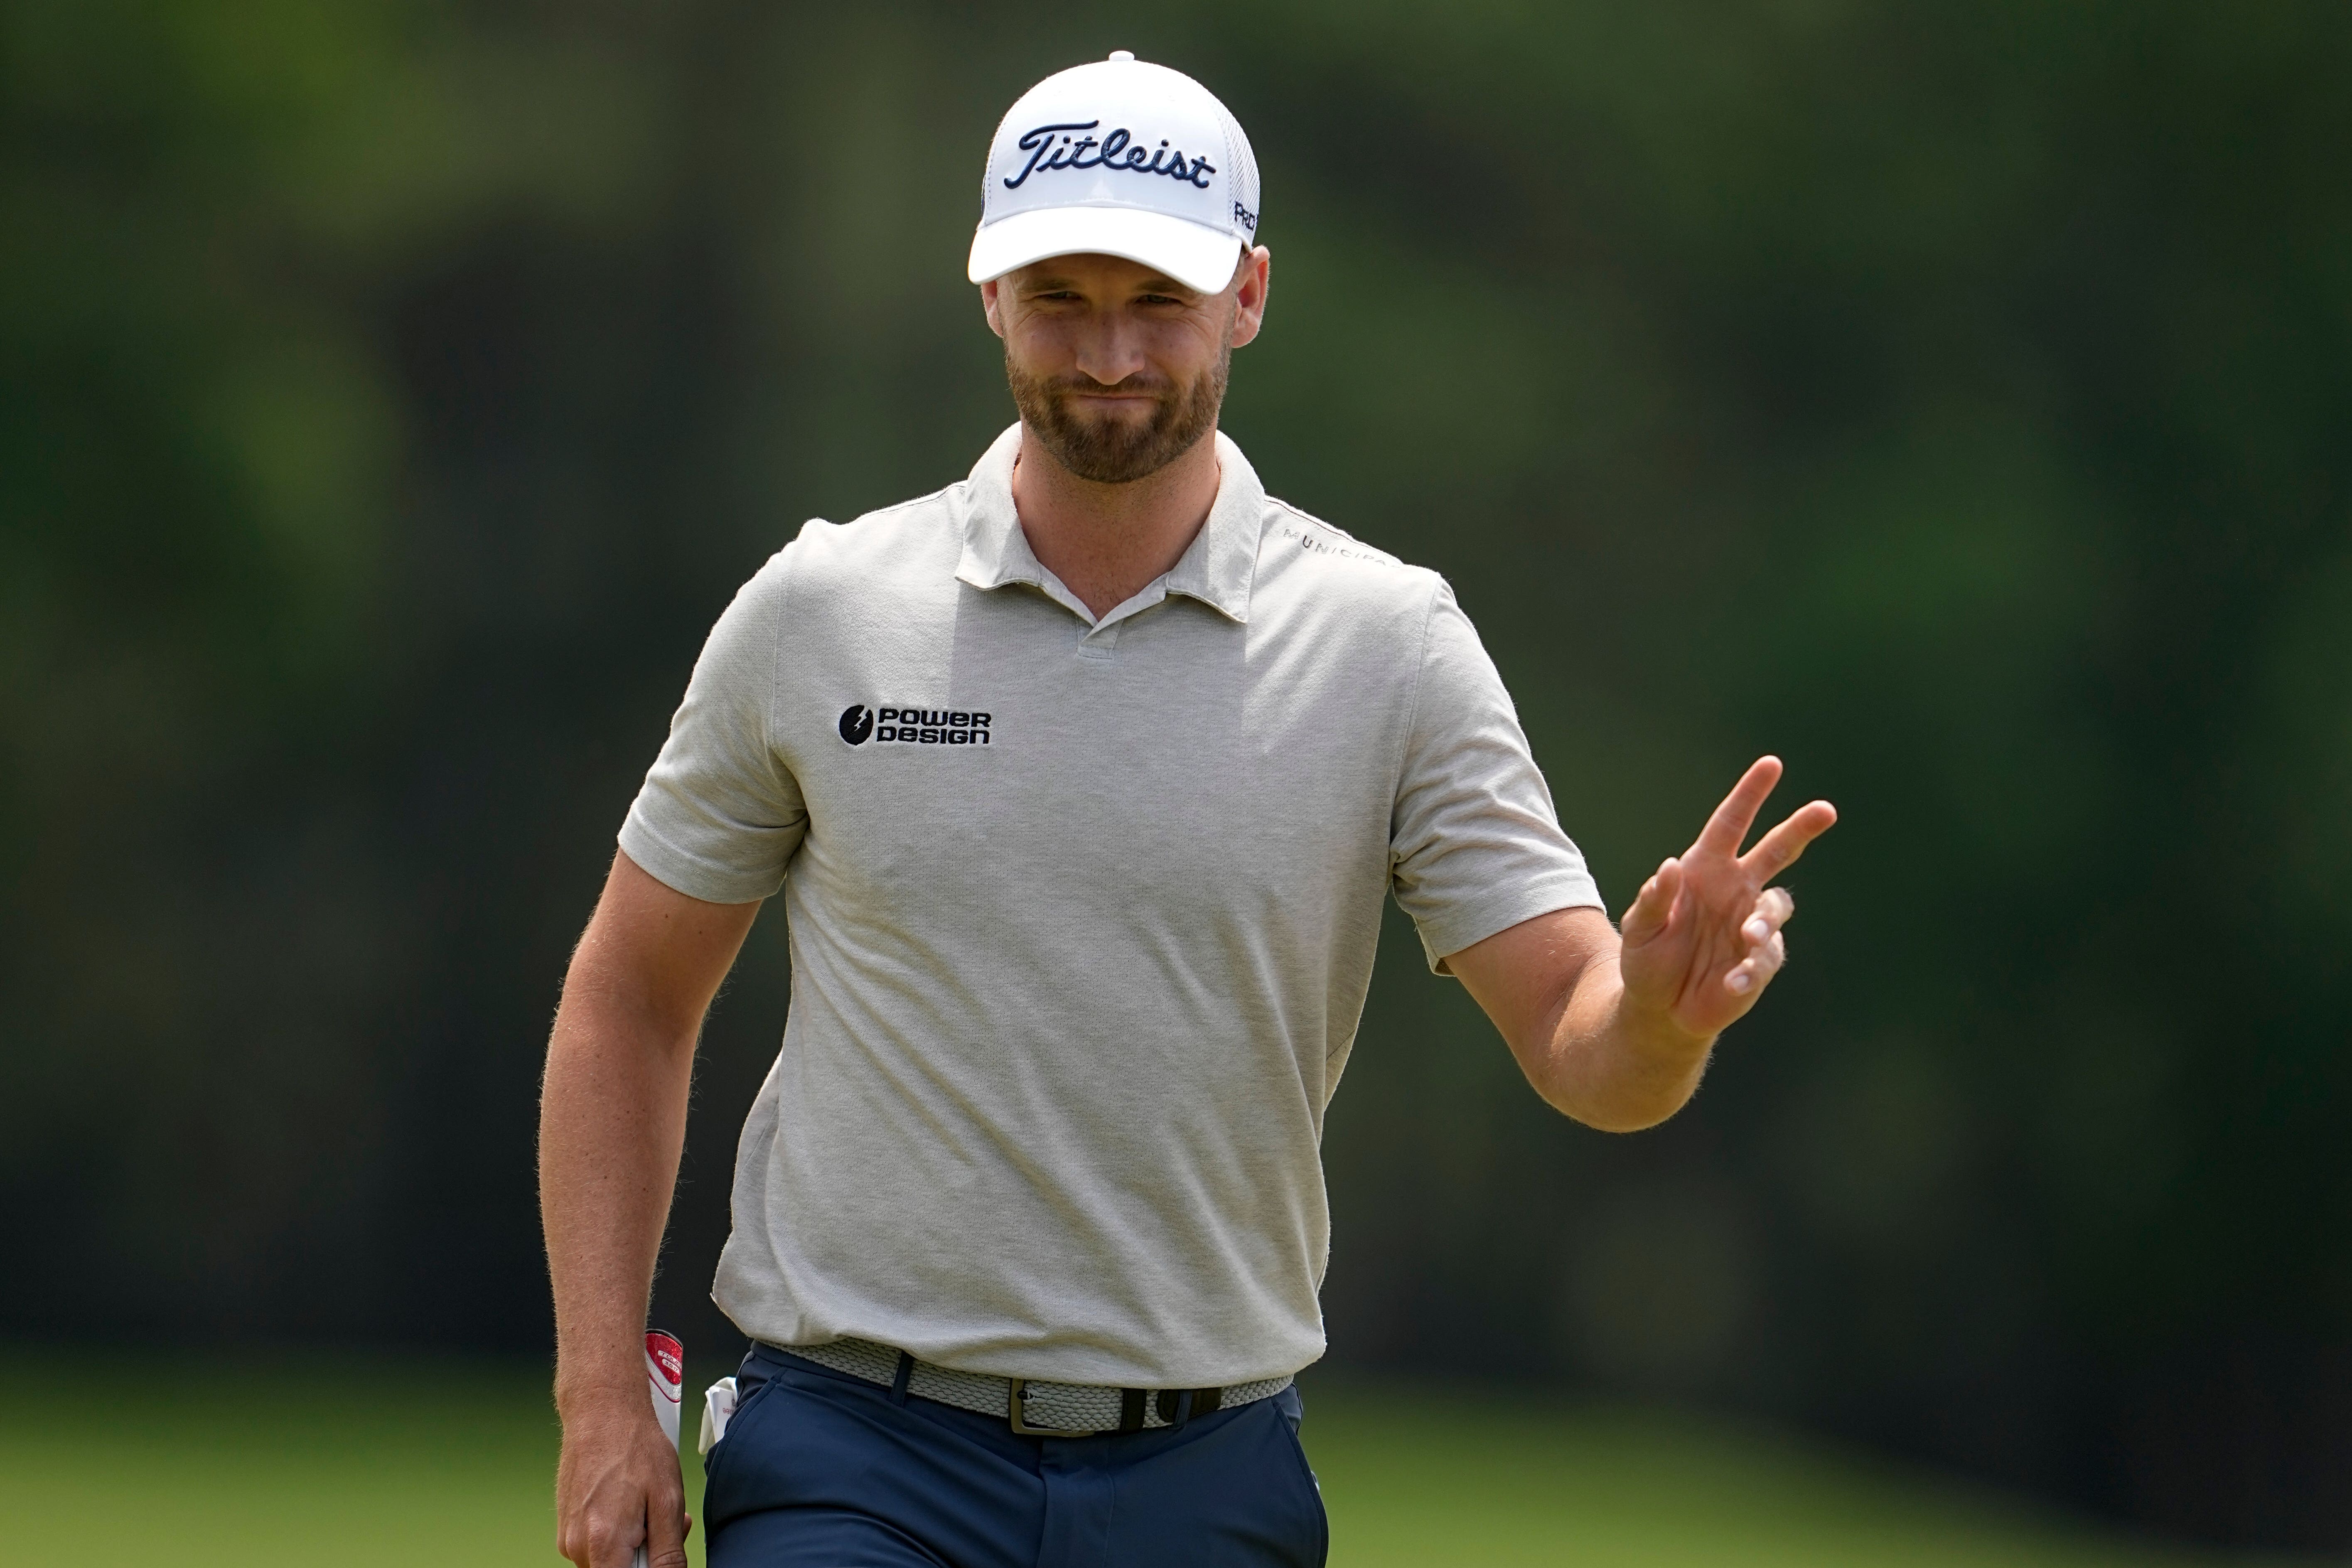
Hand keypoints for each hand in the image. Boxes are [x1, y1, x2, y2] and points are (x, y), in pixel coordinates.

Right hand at [554, 1397, 691, 1567]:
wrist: (603, 1412)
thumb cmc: (636, 1447)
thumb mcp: (667, 1501)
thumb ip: (668, 1553)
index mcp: (603, 1544)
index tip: (660, 1550)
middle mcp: (577, 1546)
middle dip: (647, 1556)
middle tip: (666, 1522)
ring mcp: (568, 1537)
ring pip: (609, 1560)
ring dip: (635, 1544)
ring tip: (647, 1506)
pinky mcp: (566, 1527)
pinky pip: (598, 1545)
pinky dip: (618, 1533)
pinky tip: (629, 1503)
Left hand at [1619, 756, 1835, 1041]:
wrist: (1659, 1009)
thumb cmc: (1647, 959)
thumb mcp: (1639, 930)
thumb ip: (1653, 900)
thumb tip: (1670, 866)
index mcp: (1705, 869)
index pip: (1731, 824)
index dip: (1750, 795)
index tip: (1772, 764)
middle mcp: (1735, 890)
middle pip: (1776, 851)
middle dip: (1799, 828)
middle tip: (1825, 810)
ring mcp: (1750, 924)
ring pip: (1776, 907)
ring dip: (1764, 921)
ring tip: (1748, 939)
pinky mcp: (1759, 962)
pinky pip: (1765, 959)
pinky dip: (1750, 970)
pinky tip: (1731, 983)